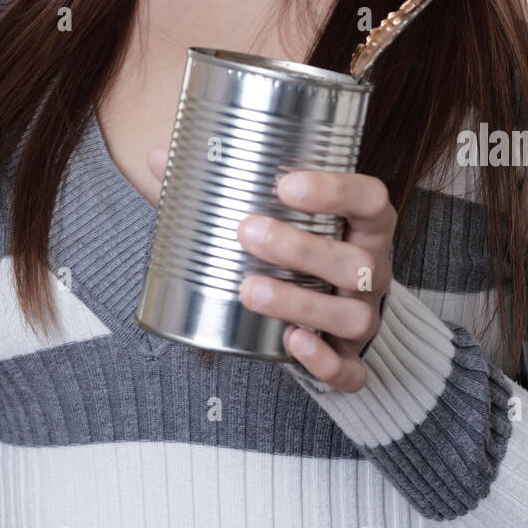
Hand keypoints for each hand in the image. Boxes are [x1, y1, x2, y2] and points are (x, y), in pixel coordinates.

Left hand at [145, 148, 394, 392]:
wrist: (330, 301)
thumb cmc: (299, 242)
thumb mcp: (279, 209)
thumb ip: (220, 186)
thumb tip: (155, 157)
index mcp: (363, 223)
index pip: (369, 198)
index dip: (336, 190)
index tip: (286, 183)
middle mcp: (372, 268)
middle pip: (356, 261)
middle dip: (302, 248)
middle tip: (248, 233)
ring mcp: (366, 315)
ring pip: (353, 316)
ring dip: (301, 303)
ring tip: (249, 289)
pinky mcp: (353, 357)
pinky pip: (351, 370)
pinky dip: (324, 362)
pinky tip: (291, 343)